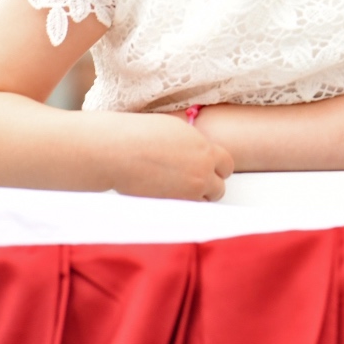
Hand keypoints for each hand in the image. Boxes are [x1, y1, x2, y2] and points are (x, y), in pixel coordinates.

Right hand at [107, 113, 233, 200]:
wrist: (116, 151)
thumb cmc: (138, 135)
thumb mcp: (175, 130)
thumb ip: (193, 146)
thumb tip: (197, 152)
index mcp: (205, 150)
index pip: (227, 165)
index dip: (218, 169)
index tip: (208, 170)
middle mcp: (201, 172)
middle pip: (219, 188)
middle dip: (208, 187)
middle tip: (191, 184)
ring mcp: (188, 191)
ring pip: (202, 203)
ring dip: (193, 199)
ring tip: (175, 192)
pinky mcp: (172, 205)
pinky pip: (184, 212)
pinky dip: (178, 207)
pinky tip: (164, 198)